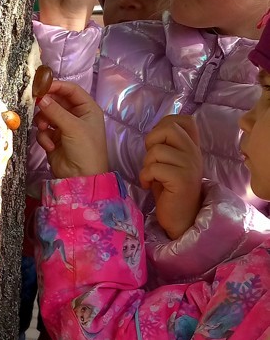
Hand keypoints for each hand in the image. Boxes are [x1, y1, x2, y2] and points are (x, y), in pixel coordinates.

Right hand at [35, 79, 108, 178]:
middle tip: (34, 104)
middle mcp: (76, 116)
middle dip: (46, 105)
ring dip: (43, 121)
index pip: (71, 90)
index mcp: (87, 109)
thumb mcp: (72, 127)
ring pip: (47, 115)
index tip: (40, 86)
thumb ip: (55, 110)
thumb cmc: (85, 149)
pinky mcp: (54, 139)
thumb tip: (40, 97)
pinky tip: (49, 146)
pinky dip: (44, 137)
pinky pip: (43, 130)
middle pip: (56, 101)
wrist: (81, 178)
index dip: (57, 86)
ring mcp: (64, 127)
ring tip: (44, 130)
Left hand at [139, 115, 203, 239]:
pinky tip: (149, 186)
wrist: (182, 219)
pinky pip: (154, 168)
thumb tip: (154, 132)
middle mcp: (194, 153)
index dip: (165, 124)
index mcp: (192, 147)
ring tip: (152, 176)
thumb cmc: (170, 190)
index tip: (159, 143)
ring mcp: (190, 166)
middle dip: (152, 141)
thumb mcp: (169, 163)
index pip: (185, 120)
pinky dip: (145, 176)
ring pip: (157, 150)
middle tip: (152, 159)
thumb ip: (166, 146)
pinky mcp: (182, 179)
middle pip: (168, 127)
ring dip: (147, 164)